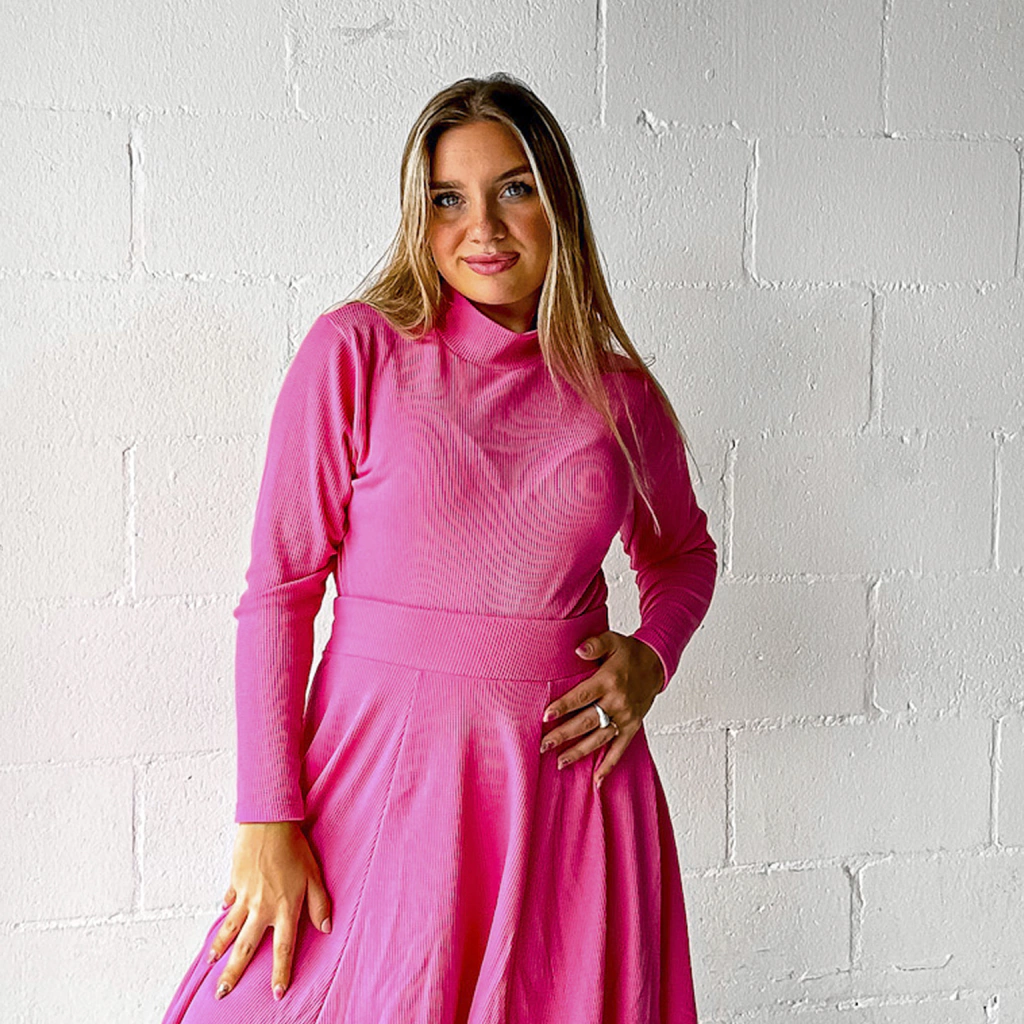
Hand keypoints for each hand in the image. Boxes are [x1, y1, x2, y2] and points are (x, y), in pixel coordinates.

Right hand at [208, 821, 331, 1001]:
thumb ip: (320, 904)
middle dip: (234, 972)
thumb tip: (326, 928)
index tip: (276, 993)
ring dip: (219, 947)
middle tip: (223, 992)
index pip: (283, 948)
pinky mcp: (235, 881)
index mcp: (284, 909)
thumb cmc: (295, 847)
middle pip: (246, 947)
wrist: (268, 823)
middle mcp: (261, 908)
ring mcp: (245, 896)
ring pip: (229, 928)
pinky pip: (229, 899)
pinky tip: (221, 914)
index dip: (280, 972)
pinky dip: (225, 909)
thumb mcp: (314, 876)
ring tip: (210, 963)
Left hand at [539, 631, 663, 787]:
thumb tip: (578, 649)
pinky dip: (609, 765)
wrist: (656, 664)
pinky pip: (620, 749)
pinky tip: (596, 780)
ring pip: (600, 738)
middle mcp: (618, 702)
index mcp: (609, 681)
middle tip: (543, 745)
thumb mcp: (613, 640)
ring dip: (580, 752)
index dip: (564, 706)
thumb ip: (595, 644)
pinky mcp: (632, 727)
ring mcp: (626, 717)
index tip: (545, 717)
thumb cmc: (629, 653)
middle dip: (564, 734)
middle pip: (587, 721)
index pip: (582, 696)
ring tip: (559, 762)